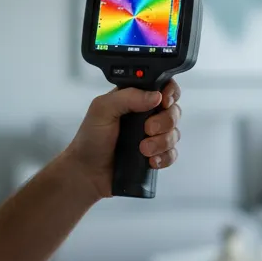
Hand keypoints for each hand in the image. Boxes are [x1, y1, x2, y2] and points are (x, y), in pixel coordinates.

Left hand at [61, 80, 182, 199]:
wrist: (87, 173)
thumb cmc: (90, 139)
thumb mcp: (102, 109)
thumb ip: (127, 97)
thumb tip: (155, 96)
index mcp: (134, 98)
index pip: (162, 87)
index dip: (169, 93)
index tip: (163, 102)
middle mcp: (146, 115)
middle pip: (174, 110)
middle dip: (165, 121)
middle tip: (147, 129)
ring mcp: (152, 136)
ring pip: (175, 133)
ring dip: (162, 141)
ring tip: (143, 149)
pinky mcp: (154, 156)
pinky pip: (171, 154)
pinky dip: (164, 157)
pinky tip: (150, 160)